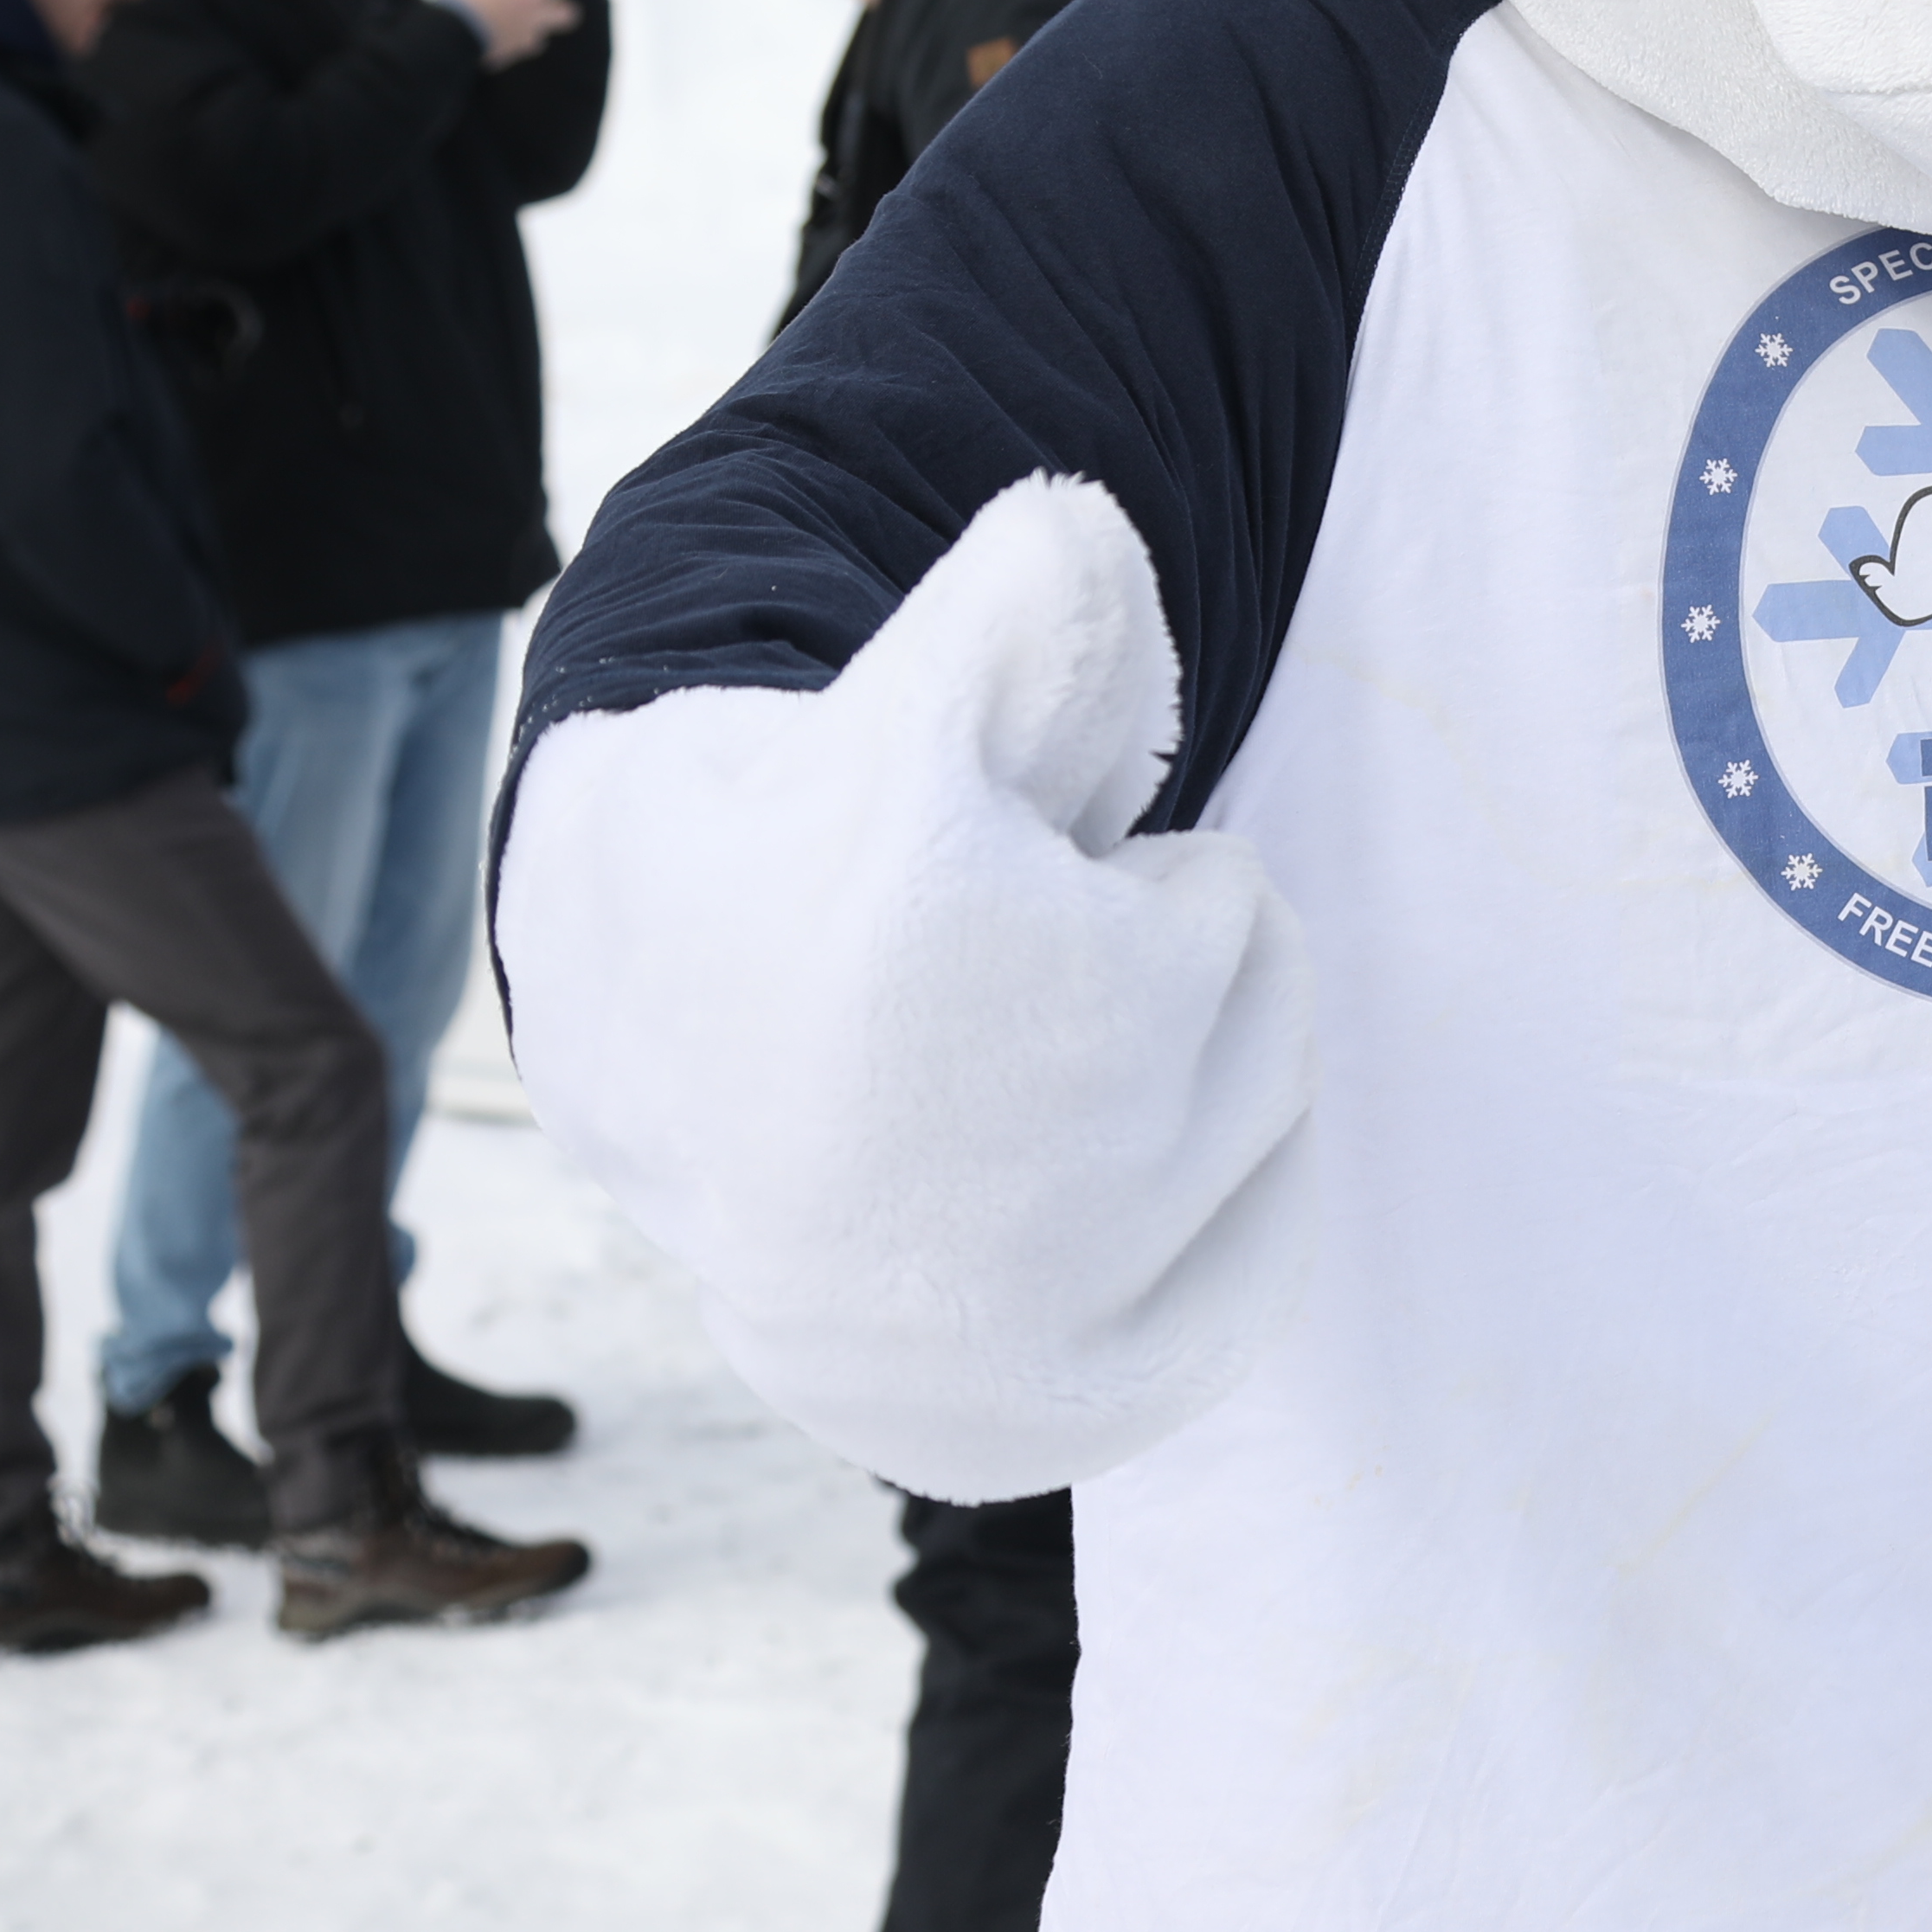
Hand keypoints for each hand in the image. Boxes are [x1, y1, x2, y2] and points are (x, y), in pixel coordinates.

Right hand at [494, 475, 1317, 1501]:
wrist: (668, 1094)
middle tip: (990, 995)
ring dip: (1169, 1068)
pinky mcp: (1071, 1402)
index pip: (1218, 903)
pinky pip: (1261, 1260)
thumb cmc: (801, 862)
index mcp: (941, 941)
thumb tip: (1096, 528)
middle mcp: (999, 1142)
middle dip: (1142, 960)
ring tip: (1002, 1078)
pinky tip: (1080, 1179)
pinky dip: (1212, 1199)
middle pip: (1254, 993)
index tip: (960, 905)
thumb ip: (1020, 604)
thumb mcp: (896, 705)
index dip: (1092, 877)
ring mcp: (1036, 1299)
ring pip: (1263, 1109)